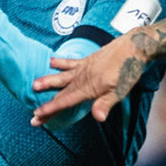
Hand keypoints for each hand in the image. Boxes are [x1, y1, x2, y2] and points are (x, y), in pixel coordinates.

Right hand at [32, 31, 147, 125]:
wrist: (132, 47)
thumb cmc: (127, 71)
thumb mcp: (119, 91)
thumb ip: (105, 104)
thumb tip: (97, 118)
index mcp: (88, 88)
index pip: (65, 102)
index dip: (50, 110)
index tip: (37, 117)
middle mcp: (82, 78)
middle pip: (60, 93)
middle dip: (46, 104)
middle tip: (33, 114)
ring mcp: (83, 68)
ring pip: (61, 76)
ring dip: (47, 81)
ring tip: (34, 84)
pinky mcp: (87, 60)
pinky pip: (70, 62)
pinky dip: (60, 62)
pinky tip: (51, 62)